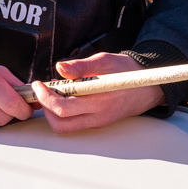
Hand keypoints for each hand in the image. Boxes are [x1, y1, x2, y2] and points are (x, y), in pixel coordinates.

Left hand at [30, 51, 164, 133]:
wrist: (149, 86)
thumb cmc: (127, 71)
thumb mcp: (105, 60)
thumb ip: (80, 66)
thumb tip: (60, 68)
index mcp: (99, 100)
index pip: (63, 107)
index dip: (45, 97)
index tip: (39, 84)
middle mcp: (98, 116)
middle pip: (60, 123)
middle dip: (45, 108)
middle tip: (42, 91)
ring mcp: (98, 122)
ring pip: (66, 128)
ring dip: (53, 113)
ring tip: (53, 94)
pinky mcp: (98, 123)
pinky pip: (74, 124)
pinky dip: (63, 114)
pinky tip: (65, 97)